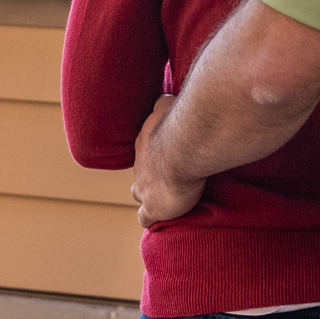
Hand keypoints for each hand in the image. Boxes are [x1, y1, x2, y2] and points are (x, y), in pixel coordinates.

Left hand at [130, 96, 203, 227]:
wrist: (181, 149)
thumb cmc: (179, 125)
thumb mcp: (168, 105)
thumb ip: (165, 102)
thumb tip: (163, 98)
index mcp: (145, 141)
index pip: (145, 146)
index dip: (155, 152)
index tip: (166, 153)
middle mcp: (139, 163)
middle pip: (139, 170)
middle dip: (149, 173)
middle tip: (165, 176)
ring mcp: (143, 186)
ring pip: (138, 192)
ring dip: (148, 195)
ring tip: (161, 199)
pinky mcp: (152, 207)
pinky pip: (144, 217)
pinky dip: (149, 218)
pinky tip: (155, 220)